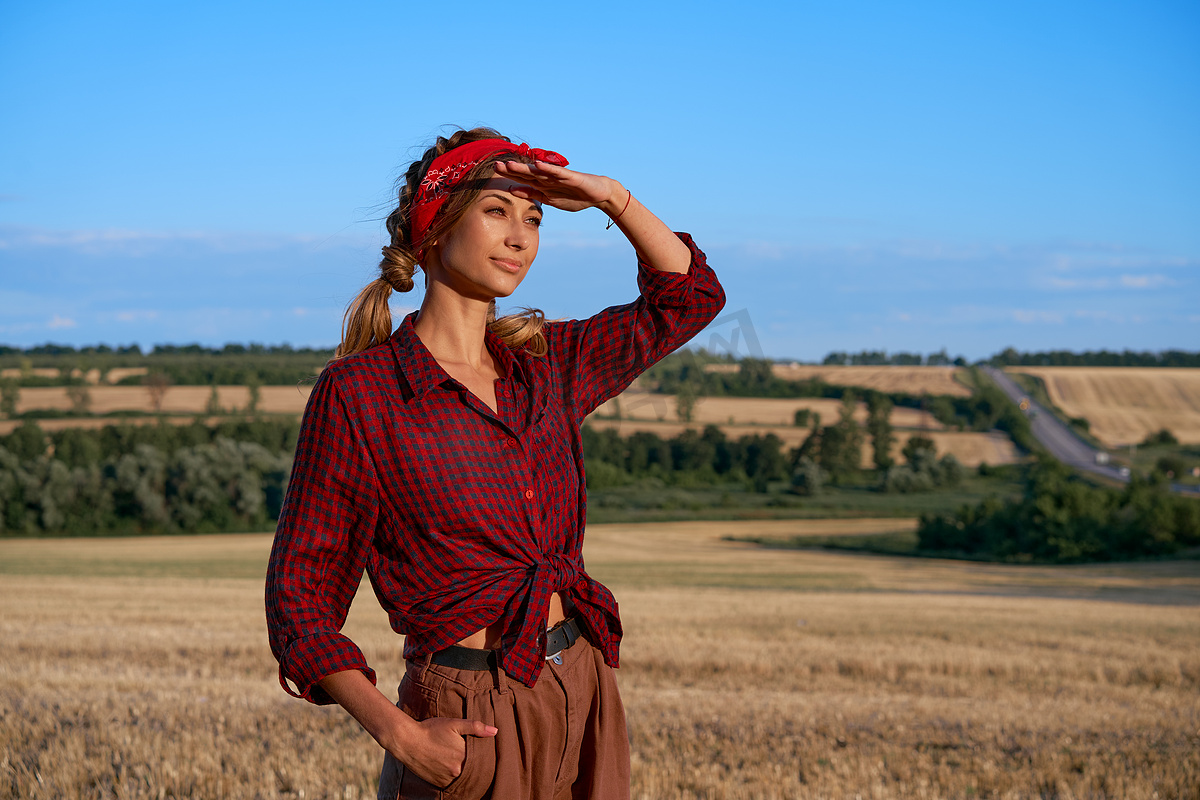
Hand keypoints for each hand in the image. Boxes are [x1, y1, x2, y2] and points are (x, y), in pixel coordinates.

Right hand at [397, 716, 497, 787]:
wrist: (407, 741)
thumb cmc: (431, 730)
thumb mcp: (454, 724)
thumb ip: (476, 727)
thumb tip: (495, 732)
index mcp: (463, 756)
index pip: (481, 760)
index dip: (484, 756)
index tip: (485, 752)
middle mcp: (456, 771)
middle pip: (472, 770)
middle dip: (474, 764)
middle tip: (470, 755)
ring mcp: (447, 779)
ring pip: (462, 777)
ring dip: (464, 771)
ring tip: (459, 761)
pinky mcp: (438, 784)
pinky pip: (451, 783)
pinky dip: (453, 777)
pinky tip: (451, 767)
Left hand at [492, 159, 621, 214]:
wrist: (599, 194)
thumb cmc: (575, 196)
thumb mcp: (549, 199)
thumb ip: (532, 194)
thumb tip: (512, 190)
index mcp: (542, 184)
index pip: (522, 178)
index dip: (508, 175)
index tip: (492, 172)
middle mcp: (548, 178)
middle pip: (527, 173)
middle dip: (511, 170)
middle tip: (495, 165)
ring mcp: (559, 176)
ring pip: (539, 172)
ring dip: (524, 168)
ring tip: (510, 164)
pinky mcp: (571, 177)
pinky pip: (557, 173)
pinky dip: (547, 169)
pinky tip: (537, 165)